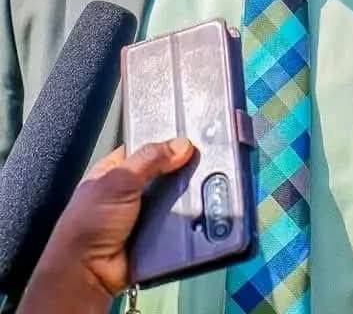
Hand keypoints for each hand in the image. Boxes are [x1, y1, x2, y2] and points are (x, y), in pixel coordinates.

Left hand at [19, 138, 193, 312]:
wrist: (87, 275)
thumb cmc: (90, 224)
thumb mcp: (118, 182)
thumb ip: (149, 159)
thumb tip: (182, 144)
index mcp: (115, 170)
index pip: (146, 147)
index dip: (166, 141)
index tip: (190, 136)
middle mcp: (130, 190)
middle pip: (164, 172)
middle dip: (180, 170)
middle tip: (203, 162)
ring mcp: (144, 213)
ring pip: (174, 197)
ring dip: (186, 196)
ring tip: (207, 187)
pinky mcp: (155, 235)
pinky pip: (177, 221)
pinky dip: (187, 219)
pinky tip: (198, 212)